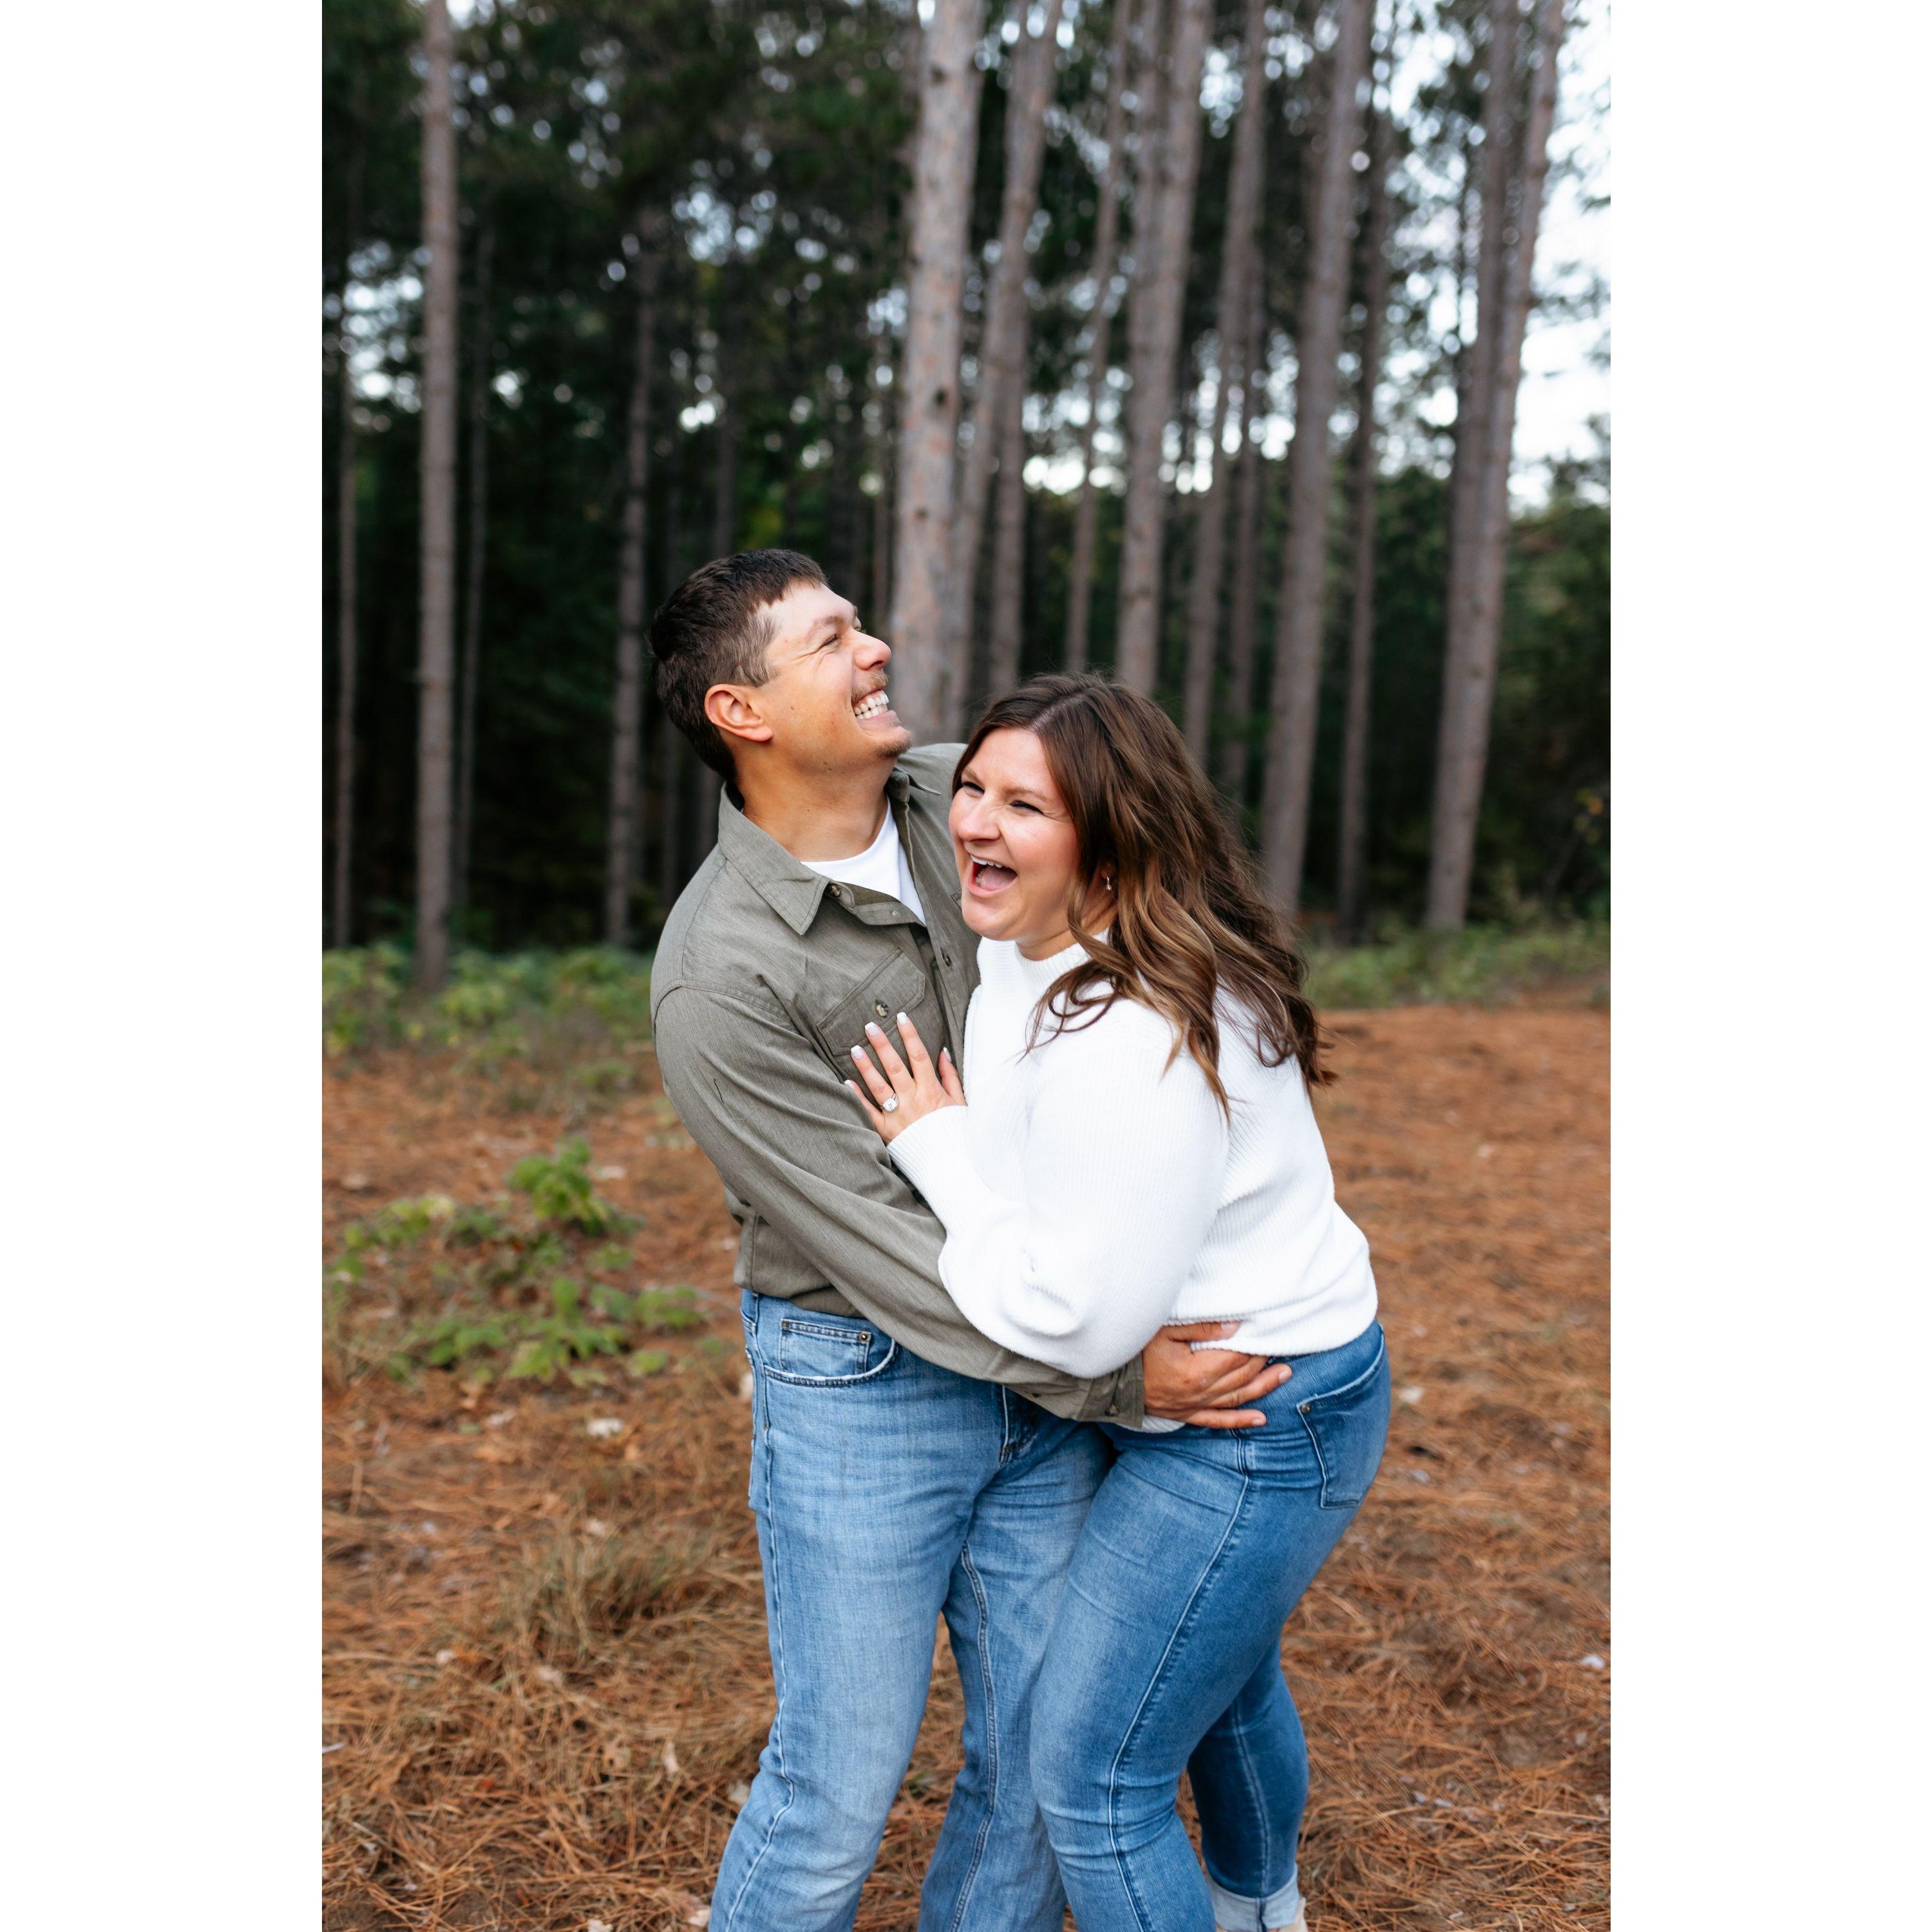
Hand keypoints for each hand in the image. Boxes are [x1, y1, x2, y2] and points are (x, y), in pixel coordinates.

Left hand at [846, 1012, 964, 1144]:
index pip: (919, 1056)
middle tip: (869, 1026)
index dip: (910, 1035)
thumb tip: (942, 1052)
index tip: (901, 1017)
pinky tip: (846, 1081)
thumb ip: (950, 1076)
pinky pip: (868, 1112)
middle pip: (895, 1067)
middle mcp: (913, 1101)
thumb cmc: (955, 1132)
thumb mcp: (959, 1102)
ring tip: (854, 1049)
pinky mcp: (886, 1131)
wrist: (949, 1165)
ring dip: (866, 1066)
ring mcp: (898, 1116)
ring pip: (878, 1086)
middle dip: (882, 1045)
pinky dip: (857, 1097)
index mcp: (931, 1091)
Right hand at [1141, 1322, 1289, 1429]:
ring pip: (1237, 1399)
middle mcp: (1200, 1392)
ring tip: (1284, 1375)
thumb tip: (1235, 1327)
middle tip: (1281, 1349)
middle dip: (1263, 1363)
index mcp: (1196, 1371)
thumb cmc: (1135, 1350)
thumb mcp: (1165, 1330)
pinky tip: (1260, 1419)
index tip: (1268, 1334)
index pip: (1236, 1358)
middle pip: (1241, 1378)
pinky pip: (1219, 1420)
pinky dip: (1241, 1420)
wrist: (1110, 1380)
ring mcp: (1194, 1406)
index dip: (1254, 1347)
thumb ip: (1202, 1328)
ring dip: (1263, 1388)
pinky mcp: (1186, 1414)